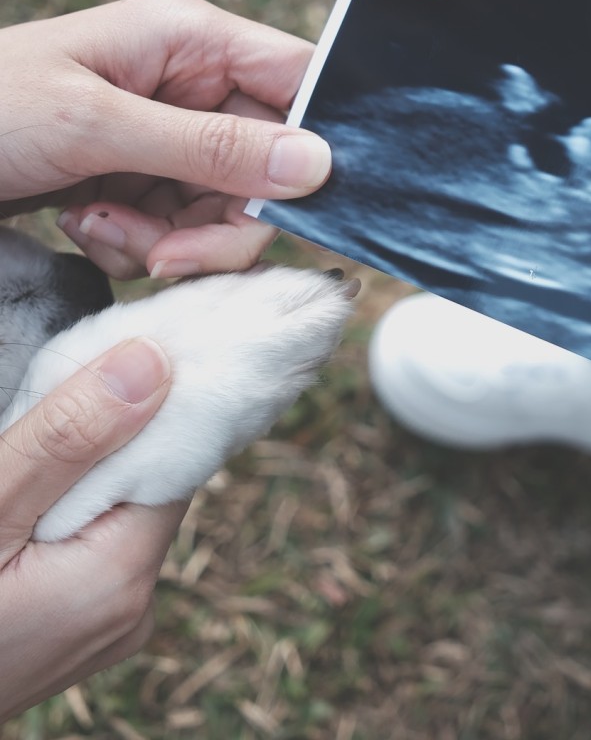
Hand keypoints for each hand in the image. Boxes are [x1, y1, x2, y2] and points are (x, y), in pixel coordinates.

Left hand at [0, 0, 330, 278]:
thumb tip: (318, 164)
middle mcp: (192, 81)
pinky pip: (182, 226)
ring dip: (174, 239)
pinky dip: (143, 245)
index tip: (294, 206)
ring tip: (104, 231)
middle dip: (222, 218)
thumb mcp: (95, 126)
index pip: (298, 82)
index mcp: (192, 38)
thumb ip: (209, 146)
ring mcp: (167, 132)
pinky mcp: (142, 176)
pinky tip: (88, 229)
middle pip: (269, 163)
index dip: (314, 144)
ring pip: (226, 206)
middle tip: (168, 253)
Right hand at [0, 336, 183, 722]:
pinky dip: (63, 516)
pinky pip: (91, 548)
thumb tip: (152, 361)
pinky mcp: (75, 631)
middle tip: (45, 409)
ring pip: (115, 513)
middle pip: (146, 483)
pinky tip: (18, 505)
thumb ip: (66, 438)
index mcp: (121, 577)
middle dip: (103, 440)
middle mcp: (131, 608)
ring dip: (78, 477)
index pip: (177, 455)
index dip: (147, 401)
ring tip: (23, 458)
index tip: (113, 353)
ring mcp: (105, 627)